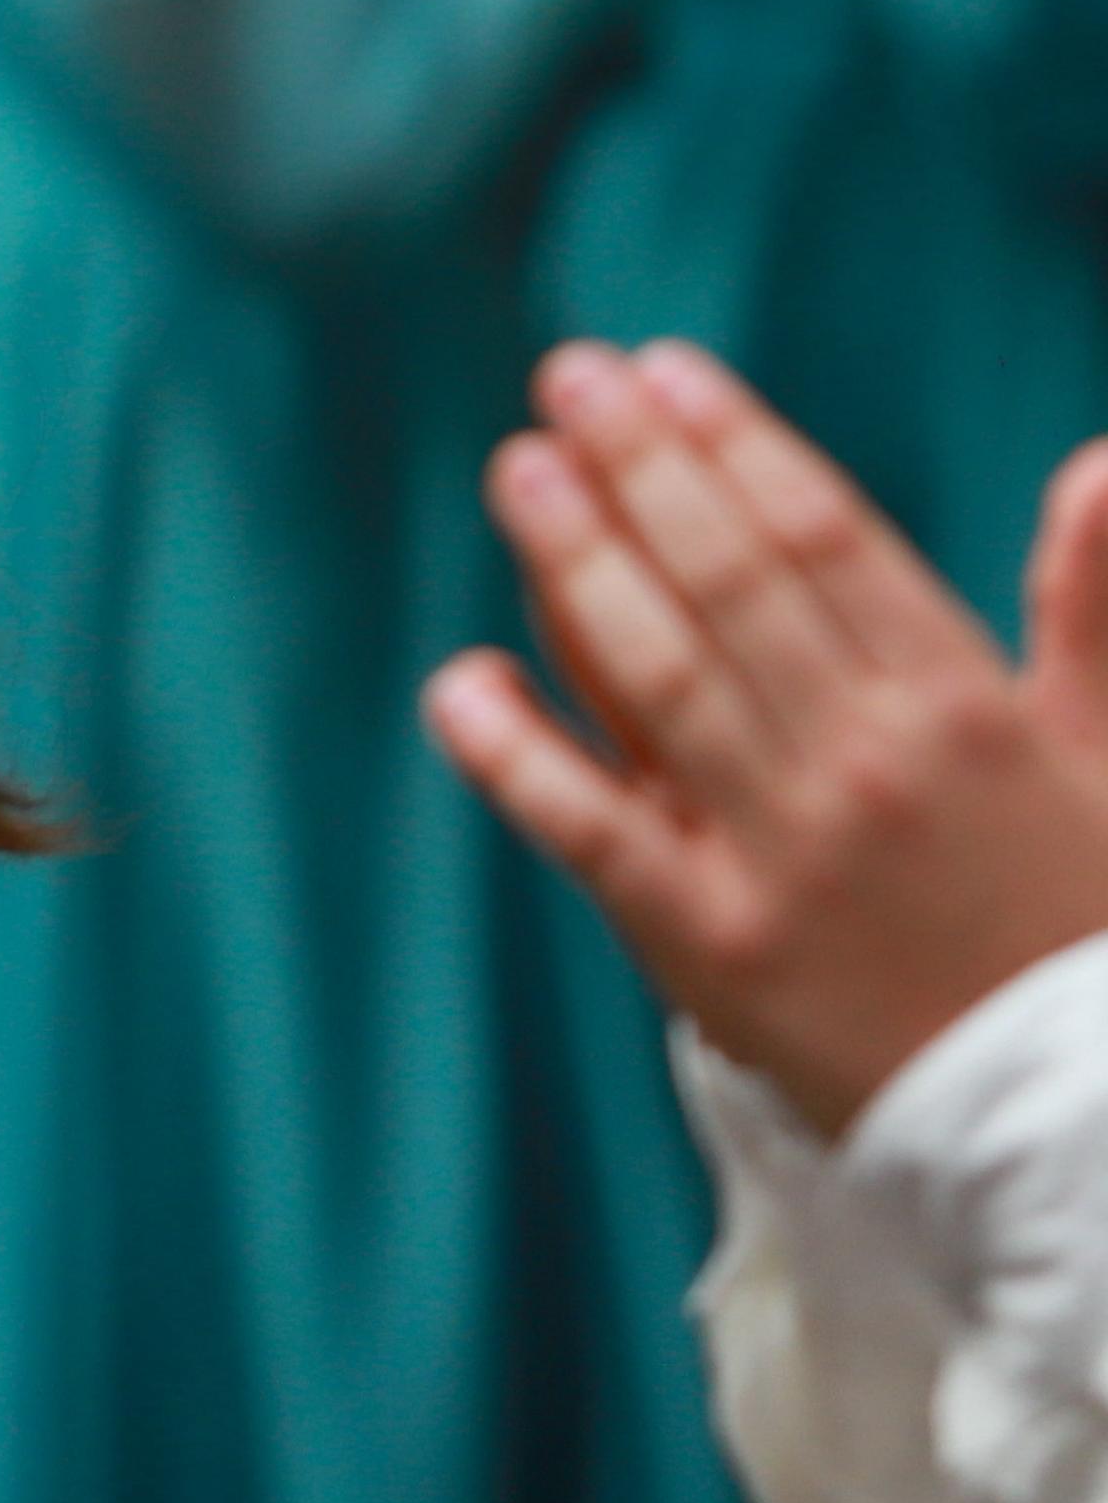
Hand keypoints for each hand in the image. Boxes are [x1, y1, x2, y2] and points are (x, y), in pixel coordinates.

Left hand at [427, 338, 1107, 1133]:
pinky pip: (587, 827)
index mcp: (965, 710)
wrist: (1072, 1131)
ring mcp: (779, 854)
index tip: (667, 372)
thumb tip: (1097, 464)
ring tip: (518, 471)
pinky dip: (512, 751)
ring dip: (573, 561)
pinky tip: (458, 683)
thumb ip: (1092, 611)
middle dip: (637, 468)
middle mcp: (866, 766)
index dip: (736, 444)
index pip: (827, 539)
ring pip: (654, 674)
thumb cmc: (1080, 927)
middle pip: (726, 583)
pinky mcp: (706, 944)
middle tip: (567, 381)